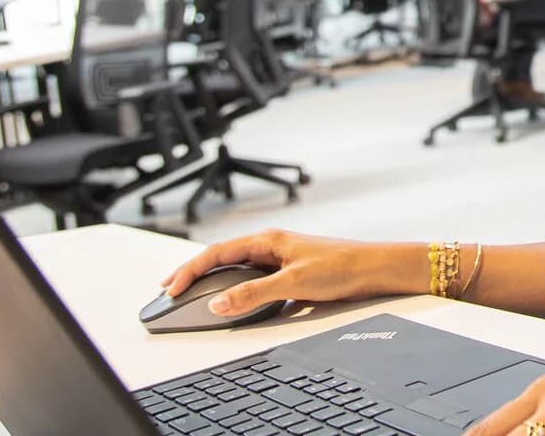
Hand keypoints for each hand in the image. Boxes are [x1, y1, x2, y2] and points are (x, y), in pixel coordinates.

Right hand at [159, 231, 419, 317]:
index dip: (190, 269)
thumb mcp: (293, 282)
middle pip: (222, 257)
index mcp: (267, 240)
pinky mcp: (290, 272)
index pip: (217, 252)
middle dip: (193, 271)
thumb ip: (253, 293)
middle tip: (169, 288)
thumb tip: (218, 303)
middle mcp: (270, 246)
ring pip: (236, 267)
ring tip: (190, 292)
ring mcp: (279, 258)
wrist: (375, 267)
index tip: (171, 287)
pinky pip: (252, 278)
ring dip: (212, 280)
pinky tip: (230, 298)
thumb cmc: (341, 266)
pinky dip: (234, 287)